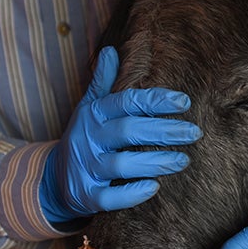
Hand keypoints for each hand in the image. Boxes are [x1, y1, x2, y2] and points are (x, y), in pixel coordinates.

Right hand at [39, 46, 202, 222]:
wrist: (53, 179)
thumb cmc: (84, 139)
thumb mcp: (88, 109)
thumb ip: (102, 83)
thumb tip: (110, 50)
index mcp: (93, 115)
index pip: (127, 103)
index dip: (156, 101)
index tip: (184, 102)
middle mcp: (89, 140)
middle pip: (128, 131)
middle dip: (164, 131)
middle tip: (194, 132)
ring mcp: (87, 169)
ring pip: (122, 165)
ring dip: (155, 162)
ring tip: (183, 160)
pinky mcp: (87, 196)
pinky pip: (110, 198)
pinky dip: (132, 194)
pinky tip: (154, 187)